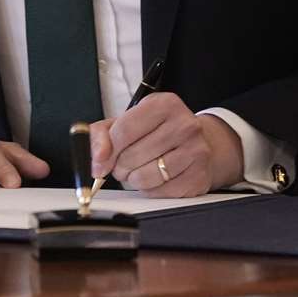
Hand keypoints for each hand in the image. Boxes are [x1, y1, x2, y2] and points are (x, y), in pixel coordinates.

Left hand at [89, 92, 243, 197]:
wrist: (198, 142)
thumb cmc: (157, 130)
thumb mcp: (127, 120)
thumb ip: (102, 134)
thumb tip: (98, 158)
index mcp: (164, 104)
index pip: (124, 130)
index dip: (107, 150)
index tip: (101, 160)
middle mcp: (185, 125)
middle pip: (132, 155)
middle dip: (119, 166)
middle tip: (123, 163)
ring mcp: (196, 152)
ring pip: (145, 177)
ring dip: (133, 179)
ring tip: (137, 170)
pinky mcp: (199, 177)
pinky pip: (160, 192)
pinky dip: (149, 189)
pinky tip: (154, 178)